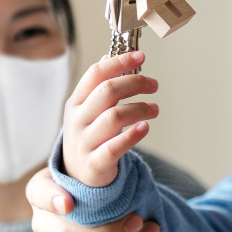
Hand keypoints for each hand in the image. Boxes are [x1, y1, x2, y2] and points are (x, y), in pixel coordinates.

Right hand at [27, 168, 161, 231]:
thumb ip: (91, 159)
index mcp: (40, 193)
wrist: (82, 215)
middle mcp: (42, 226)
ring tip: (155, 231)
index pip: (40, 194)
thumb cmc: (86, 184)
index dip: (51, 200)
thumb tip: (116, 133)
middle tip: (140, 220)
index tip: (69, 202)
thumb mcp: (81, 168)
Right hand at [63, 51, 157, 187]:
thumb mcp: (87, 110)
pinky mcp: (95, 163)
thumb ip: (98, 85)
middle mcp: (78, 120)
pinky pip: (115, 146)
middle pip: (108, 91)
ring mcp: (85, 142)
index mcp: (76, 102)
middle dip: (135, 82)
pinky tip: (145, 127)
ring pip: (115, 117)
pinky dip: (133, 135)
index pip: (96, 74)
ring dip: (141, 108)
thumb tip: (108, 56)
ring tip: (155, 109)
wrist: (77, 175)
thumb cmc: (89, 136)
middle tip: (154, 84)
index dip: (119, 62)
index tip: (140, 56)